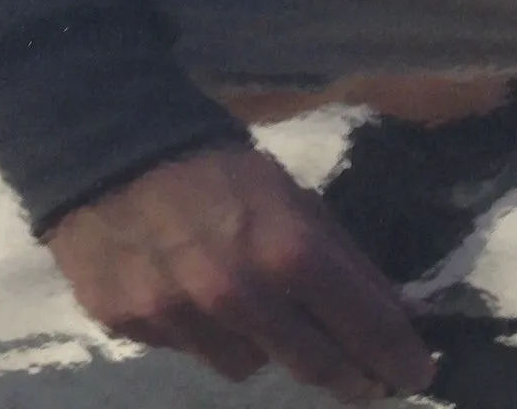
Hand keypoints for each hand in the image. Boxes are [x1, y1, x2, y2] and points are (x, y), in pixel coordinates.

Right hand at [43, 145, 435, 402]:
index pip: (365, 327)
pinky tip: (182, 287)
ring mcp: (177, 317)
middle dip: (346, 373)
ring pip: (243, 364)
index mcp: (285, 250)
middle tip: (359, 376)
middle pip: (313, 366)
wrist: (102, 139)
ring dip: (257, 343)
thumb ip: (341, 257)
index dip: (399, 357)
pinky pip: (183, 348)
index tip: (414, 372)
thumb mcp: (289, 192)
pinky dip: (195, 329)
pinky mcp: (128, 325)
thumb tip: (397, 314)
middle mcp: (235, 294)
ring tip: (242, 303)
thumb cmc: (211, 160)